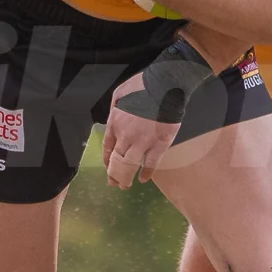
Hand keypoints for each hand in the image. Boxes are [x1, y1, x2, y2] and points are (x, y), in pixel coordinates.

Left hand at [102, 68, 180, 187]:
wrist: (165, 85)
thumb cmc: (143, 85)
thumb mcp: (120, 93)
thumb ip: (115, 108)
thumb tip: (114, 118)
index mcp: (115, 123)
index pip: (107, 147)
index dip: (107, 159)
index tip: (107, 167)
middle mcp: (126, 136)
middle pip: (117, 160)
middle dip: (113, 173)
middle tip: (113, 183)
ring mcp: (142, 142)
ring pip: (130, 165)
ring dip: (126, 178)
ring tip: (125, 186)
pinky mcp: (159, 144)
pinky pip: (151, 163)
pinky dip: (146, 173)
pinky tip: (143, 179)